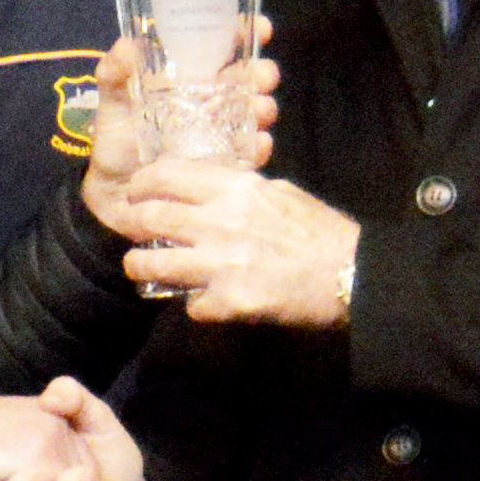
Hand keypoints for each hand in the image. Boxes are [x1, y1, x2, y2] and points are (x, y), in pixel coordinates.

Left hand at [79, 33, 274, 203]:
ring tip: (259, 109)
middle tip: (262, 75)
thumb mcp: (113, 102)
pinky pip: (250, 156)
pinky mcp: (227, 165)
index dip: (246, 33)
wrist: (116, 190)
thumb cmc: (117, 140)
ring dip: (264, 108)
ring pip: (257, 114)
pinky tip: (258, 144)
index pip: (225, 48)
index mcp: (191, 77)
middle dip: (262, 73)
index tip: (260, 27)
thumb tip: (126, 44)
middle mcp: (213, 101)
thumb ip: (115, 73)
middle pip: (251, 79)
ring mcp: (223, 133)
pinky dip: (258, 147)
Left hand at [120, 168, 367, 328]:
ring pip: (153, 265)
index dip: (141, 184)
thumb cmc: (320, 230)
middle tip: (129, 230)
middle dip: (130, 224)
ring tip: (139, 269)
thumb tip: (210, 192)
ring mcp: (219, 264)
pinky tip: (204, 301)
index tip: (136, 192)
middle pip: (148, 218)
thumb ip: (238, 190)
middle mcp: (218, 221)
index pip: (166, 176)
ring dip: (140, 268)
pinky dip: (194, 304)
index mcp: (233, 188)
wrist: (350, 273)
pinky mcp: (228, 302)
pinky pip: (191, 304)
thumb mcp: (277, 192)